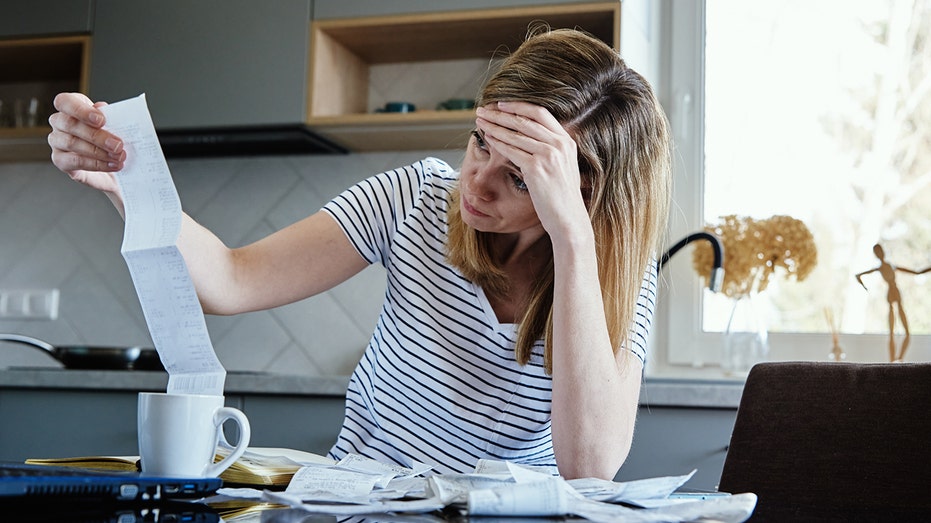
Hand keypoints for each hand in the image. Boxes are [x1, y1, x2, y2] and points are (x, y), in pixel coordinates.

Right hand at [47, 92, 125, 194]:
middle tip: (118, 145)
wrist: (112, 162)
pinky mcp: (60, 160)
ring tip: (118, 157)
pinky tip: (111, 165)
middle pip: (69, 124)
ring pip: (71, 143)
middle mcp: (59, 122)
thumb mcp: (113, 124)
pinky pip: (75, 161)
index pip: (64, 101)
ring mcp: (57, 141)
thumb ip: (110, 116)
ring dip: (98, 152)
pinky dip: (96, 164)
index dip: (81, 110)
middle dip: (96, 136)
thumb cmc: (111, 137)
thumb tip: (107, 111)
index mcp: (71, 107)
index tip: (101, 120)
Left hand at [475, 101, 589, 242]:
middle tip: (483, 110)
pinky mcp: (536, 168)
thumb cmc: (562, 198)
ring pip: (516, 133)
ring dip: (494, 125)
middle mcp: (559, 144)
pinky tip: (487, 138)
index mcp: (566, 141)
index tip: (500, 104)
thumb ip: (552, 150)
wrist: (568, 219)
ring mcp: (548, 155)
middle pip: (524, 120)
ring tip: (480, 121)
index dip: (518, 106)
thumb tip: (532, 139)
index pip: (540, 113)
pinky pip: (511, 150)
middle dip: (500, 113)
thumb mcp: (563, 167)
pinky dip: (497, 142)